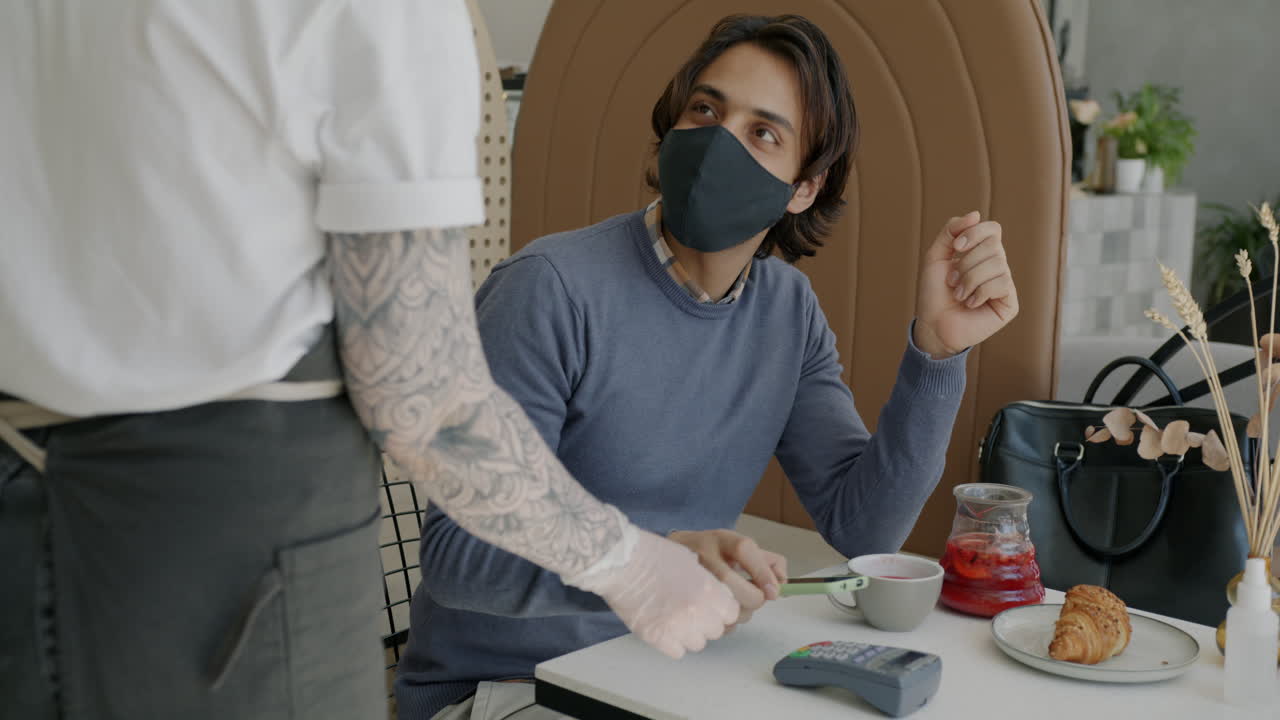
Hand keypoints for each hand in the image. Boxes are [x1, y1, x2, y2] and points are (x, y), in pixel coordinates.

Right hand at [566, 529, 739, 658]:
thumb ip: (709, 583)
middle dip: (706, 622)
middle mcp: (697, 611)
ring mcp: (677, 627)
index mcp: (709, 589)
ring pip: (697, 644)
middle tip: (690, 610)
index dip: (721, 610)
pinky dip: (671, 642)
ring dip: (689, 634)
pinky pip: (677, 652)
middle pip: (716, 630)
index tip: (712, 606)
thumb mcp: (691, 560)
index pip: (732, 614)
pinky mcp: (657, 638)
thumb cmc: (652, 554)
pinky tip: (662, 625)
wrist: (621, 561)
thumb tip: (718, 598)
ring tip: (673, 617)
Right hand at [669, 529, 787, 629]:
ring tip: (729, 603)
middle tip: (751, 599)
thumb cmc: (707, 555)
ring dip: (737, 615)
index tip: (773, 592)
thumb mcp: (736, 547)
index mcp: (718, 540)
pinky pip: (711, 628)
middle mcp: (700, 558)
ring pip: (726, 614)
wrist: (660, 560)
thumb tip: (782, 585)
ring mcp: (685, 583)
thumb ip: (767, 561)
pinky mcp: (678, 608)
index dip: (763, 572)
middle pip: (736, 589)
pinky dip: (720, 625)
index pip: (743, 550)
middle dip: (753, 601)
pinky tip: (714, 611)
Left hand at [913, 211, 1018, 357]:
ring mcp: (1005, 284)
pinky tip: (971, 303)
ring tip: (959, 294)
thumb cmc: (933, 293)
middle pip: (994, 246)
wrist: (932, 324)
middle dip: (966, 263)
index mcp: (981, 253)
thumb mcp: (935, 257)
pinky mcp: (1010, 303)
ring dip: (970, 280)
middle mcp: (997, 265)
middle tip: (953, 281)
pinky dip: (980, 292)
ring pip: (998, 264)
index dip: (975, 234)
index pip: (993, 229)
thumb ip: (950, 231)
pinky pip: (1002, 284)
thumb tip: (976, 214)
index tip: (955, 248)